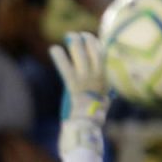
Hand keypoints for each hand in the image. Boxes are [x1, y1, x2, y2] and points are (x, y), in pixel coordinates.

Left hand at [49, 30, 107, 154]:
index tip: (90, 38)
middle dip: (86, 39)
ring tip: (68, 36)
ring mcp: (86, 80)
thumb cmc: (92, 118)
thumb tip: (108, 96)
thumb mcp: (103, 104)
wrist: (87, 127)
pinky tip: (53, 49)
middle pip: (94, 51)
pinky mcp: (73, 86)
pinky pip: (66, 68)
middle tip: (77, 35)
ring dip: (74, 43)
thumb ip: (104, 96)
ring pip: (81, 55)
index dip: (96, 44)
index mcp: (105, 80)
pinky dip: (59, 57)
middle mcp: (97, 77)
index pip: (103, 56)